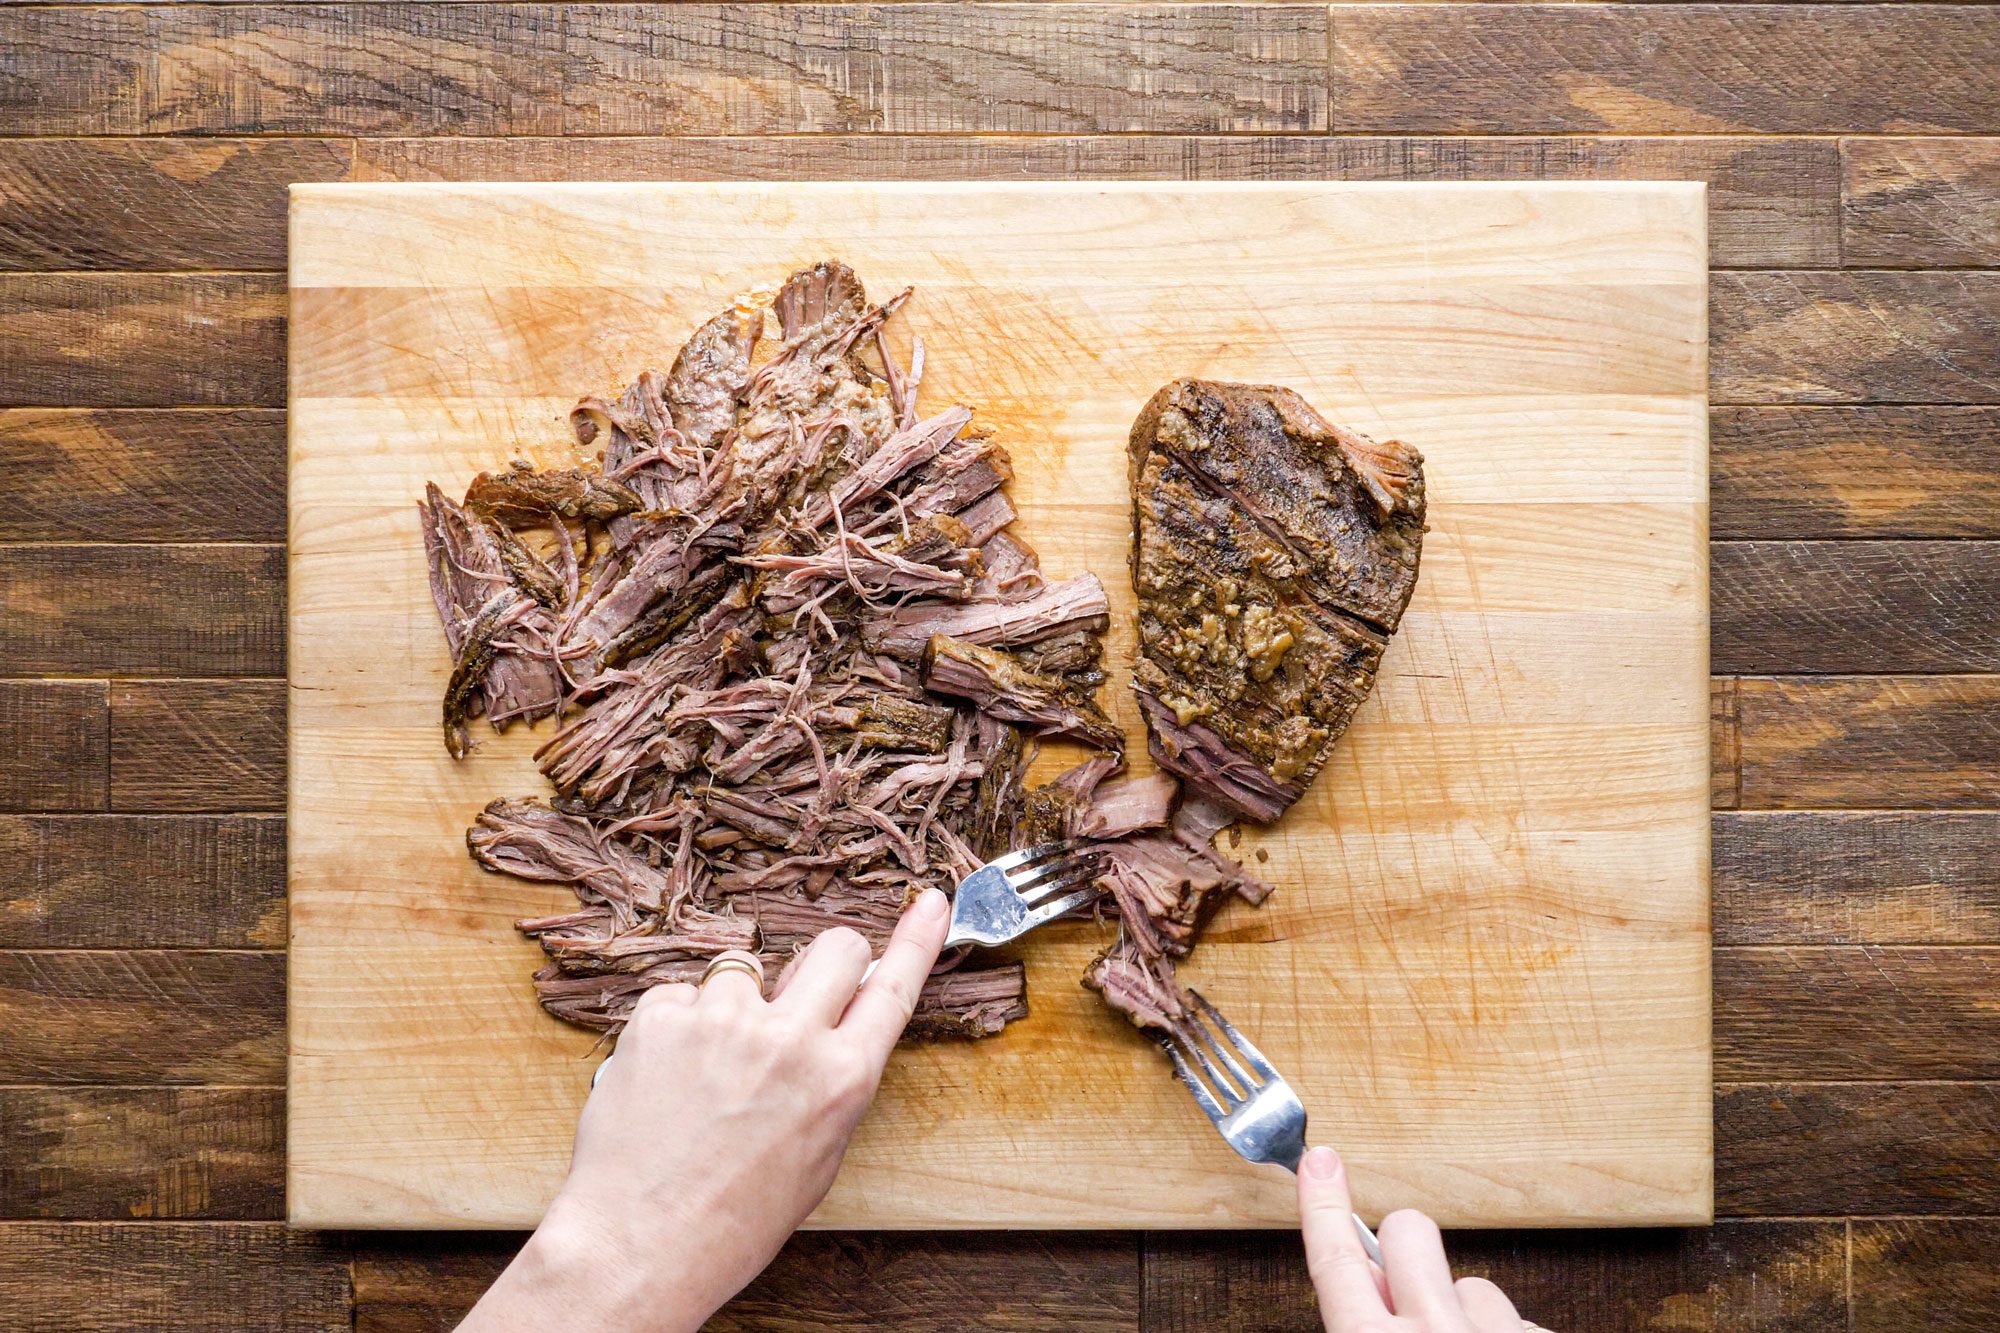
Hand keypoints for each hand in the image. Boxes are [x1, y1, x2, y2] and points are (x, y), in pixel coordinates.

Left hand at [460, 886, 951, 1332]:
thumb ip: (833, 1086)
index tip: (929, 902)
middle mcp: (791, 1040)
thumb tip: (833, 1032)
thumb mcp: (817, 1160)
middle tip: (800, 992)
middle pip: (833, 948)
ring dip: (734, 1004)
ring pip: (746, 968)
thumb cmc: (732, 1220)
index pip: (893, 990)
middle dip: (826, 960)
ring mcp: (725, 1021)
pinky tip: (667, 1074)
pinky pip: (681, 993)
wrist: (641, 1243)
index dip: (916, 940)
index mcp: (841, 1081)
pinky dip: (677, 1024)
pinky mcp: (664, 1016)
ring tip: (707, 1069)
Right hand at [1299, 1147, 1532, 1332]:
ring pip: (1476, 1287)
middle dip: (1405, 1243)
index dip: (1323, 1204)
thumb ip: (1359, 1326)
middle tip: (1411, 1282)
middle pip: (1409, 1230)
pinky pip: (1522, 1322)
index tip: (1320, 1162)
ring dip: (1468, 1316)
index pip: (1336, 1258)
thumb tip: (1371, 1287)